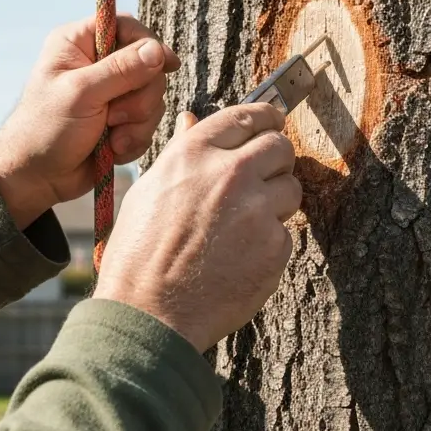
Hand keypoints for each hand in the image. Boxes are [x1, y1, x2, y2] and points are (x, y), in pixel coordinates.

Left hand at [0, 14, 179, 227]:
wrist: (37, 178)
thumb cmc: (46, 130)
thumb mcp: (81, 94)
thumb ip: (121, 71)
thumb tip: (158, 51)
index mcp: (79, 43)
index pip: (128, 27)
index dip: (150, 44)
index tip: (167, 65)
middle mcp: (98, 63)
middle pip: (149, 65)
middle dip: (139, 98)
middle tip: (114, 118)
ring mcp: (112, 93)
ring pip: (153, 97)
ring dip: (136, 123)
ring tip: (111, 139)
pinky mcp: (122, 120)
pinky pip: (148, 123)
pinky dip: (134, 139)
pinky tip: (112, 149)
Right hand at [93, 103, 301, 351]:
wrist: (150, 314)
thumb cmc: (139, 255)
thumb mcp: (148, 191)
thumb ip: (180, 152)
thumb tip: (191, 120)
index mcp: (194, 154)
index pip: (248, 115)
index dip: (266, 117)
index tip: (273, 122)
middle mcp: (230, 173)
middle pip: (280, 146)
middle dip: (275, 160)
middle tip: (262, 178)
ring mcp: (257, 210)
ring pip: (291, 188)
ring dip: (275, 202)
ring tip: (241, 227)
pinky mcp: (275, 246)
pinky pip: (286, 232)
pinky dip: (270, 243)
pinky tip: (240, 258)